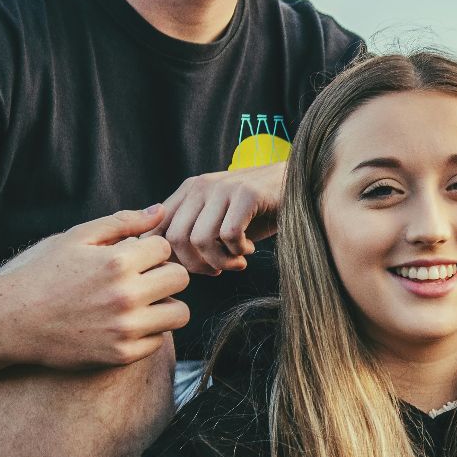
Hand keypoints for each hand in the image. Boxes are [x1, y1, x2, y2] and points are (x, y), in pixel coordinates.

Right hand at [0, 206, 190, 368]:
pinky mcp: (121, 355)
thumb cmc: (42, 274)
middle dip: (164, 274)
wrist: (10, 322)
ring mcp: (125, 328)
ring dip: (165, 305)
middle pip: (180, 278)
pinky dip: (148, 332)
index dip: (149, 250)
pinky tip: (124, 324)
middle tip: (142, 279)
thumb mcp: (76, 238)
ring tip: (140, 302)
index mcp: (116, 262)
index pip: (165, 247)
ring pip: (179, 312)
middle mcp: (125, 296)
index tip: (132, 258)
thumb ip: (122, 222)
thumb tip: (160, 210)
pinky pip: (159, 340)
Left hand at [153, 162, 285, 274]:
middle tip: (217, 270)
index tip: (195, 269)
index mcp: (188, 191)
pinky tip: (248, 249)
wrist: (300, 187)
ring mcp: (223, 187)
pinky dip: (238, 251)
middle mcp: (200, 186)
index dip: (170, 258)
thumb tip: (164, 263)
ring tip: (236, 262)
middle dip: (195, 265)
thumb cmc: (257, 213)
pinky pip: (229, 235)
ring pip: (201, 239)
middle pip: (175, 238)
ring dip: (219, 261)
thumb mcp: (218, 221)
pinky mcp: (247, 193)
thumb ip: (191, 233)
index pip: (157, 230)